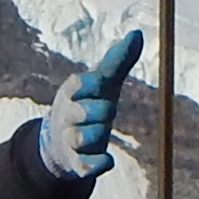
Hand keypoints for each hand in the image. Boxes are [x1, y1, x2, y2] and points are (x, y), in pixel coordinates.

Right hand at [45, 30, 144, 176]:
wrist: (61, 143)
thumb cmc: (88, 104)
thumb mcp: (103, 83)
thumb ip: (119, 60)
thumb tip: (138, 33)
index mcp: (73, 92)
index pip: (78, 83)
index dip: (92, 82)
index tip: (103, 82)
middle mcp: (68, 115)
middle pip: (81, 111)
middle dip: (99, 110)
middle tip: (107, 110)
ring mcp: (70, 140)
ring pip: (82, 137)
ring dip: (97, 134)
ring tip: (103, 131)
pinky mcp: (76, 163)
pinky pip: (85, 166)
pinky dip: (97, 164)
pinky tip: (108, 161)